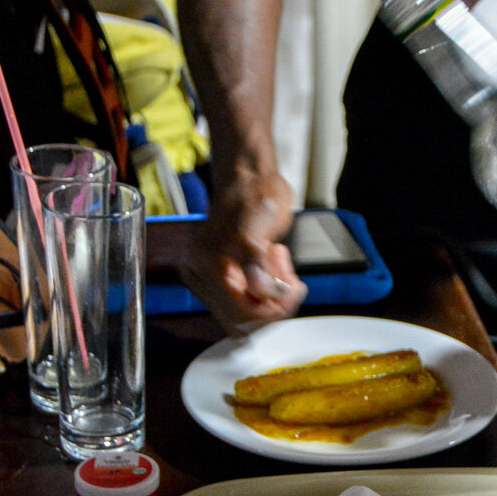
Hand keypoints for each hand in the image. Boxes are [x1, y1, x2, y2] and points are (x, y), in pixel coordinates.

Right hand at [178, 170, 306, 334]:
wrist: (251, 176)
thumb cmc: (252, 193)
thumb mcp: (255, 228)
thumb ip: (256, 263)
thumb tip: (265, 293)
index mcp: (205, 267)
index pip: (238, 313)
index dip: (270, 308)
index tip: (291, 291)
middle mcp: (204, 275)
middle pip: (243, 319)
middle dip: (273, 303)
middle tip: (291, 280)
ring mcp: (217, 276)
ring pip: (251, 310)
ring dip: (274, 293)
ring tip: (281, 259)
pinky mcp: (230, 274)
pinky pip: (254, 297)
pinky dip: (273, 284)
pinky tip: (277, 256)